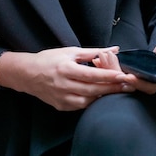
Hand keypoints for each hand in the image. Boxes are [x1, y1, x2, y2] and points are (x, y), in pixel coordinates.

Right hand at [0, 46, 134, 110]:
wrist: (27, 74)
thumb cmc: (49, 59)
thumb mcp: (70, 51)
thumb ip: (92, 52)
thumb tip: (113, 49)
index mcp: (66, 68)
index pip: (91, 75)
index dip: (108, 76)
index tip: (123, 75)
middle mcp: (64, 85)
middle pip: (93, 90)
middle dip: (112, 88)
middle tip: (128, 85)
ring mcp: (62, 98)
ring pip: (88, 101)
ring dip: (103, 96)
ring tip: (118, 90)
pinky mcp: (61, 106)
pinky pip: (81, 106)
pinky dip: (92, 101)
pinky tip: (101, 95)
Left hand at [94, 48, 155, 95]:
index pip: (148, 87)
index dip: (137, 83)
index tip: (127, 76)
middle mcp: (146, 84)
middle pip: (130, 84)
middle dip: (116, 74)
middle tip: (105, 65)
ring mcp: (136, 80)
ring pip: (120, 79)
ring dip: (108, 70)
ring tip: (100, 59)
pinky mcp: (129, 75)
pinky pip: (116, 73)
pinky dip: (106, 67)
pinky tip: (97, 59)